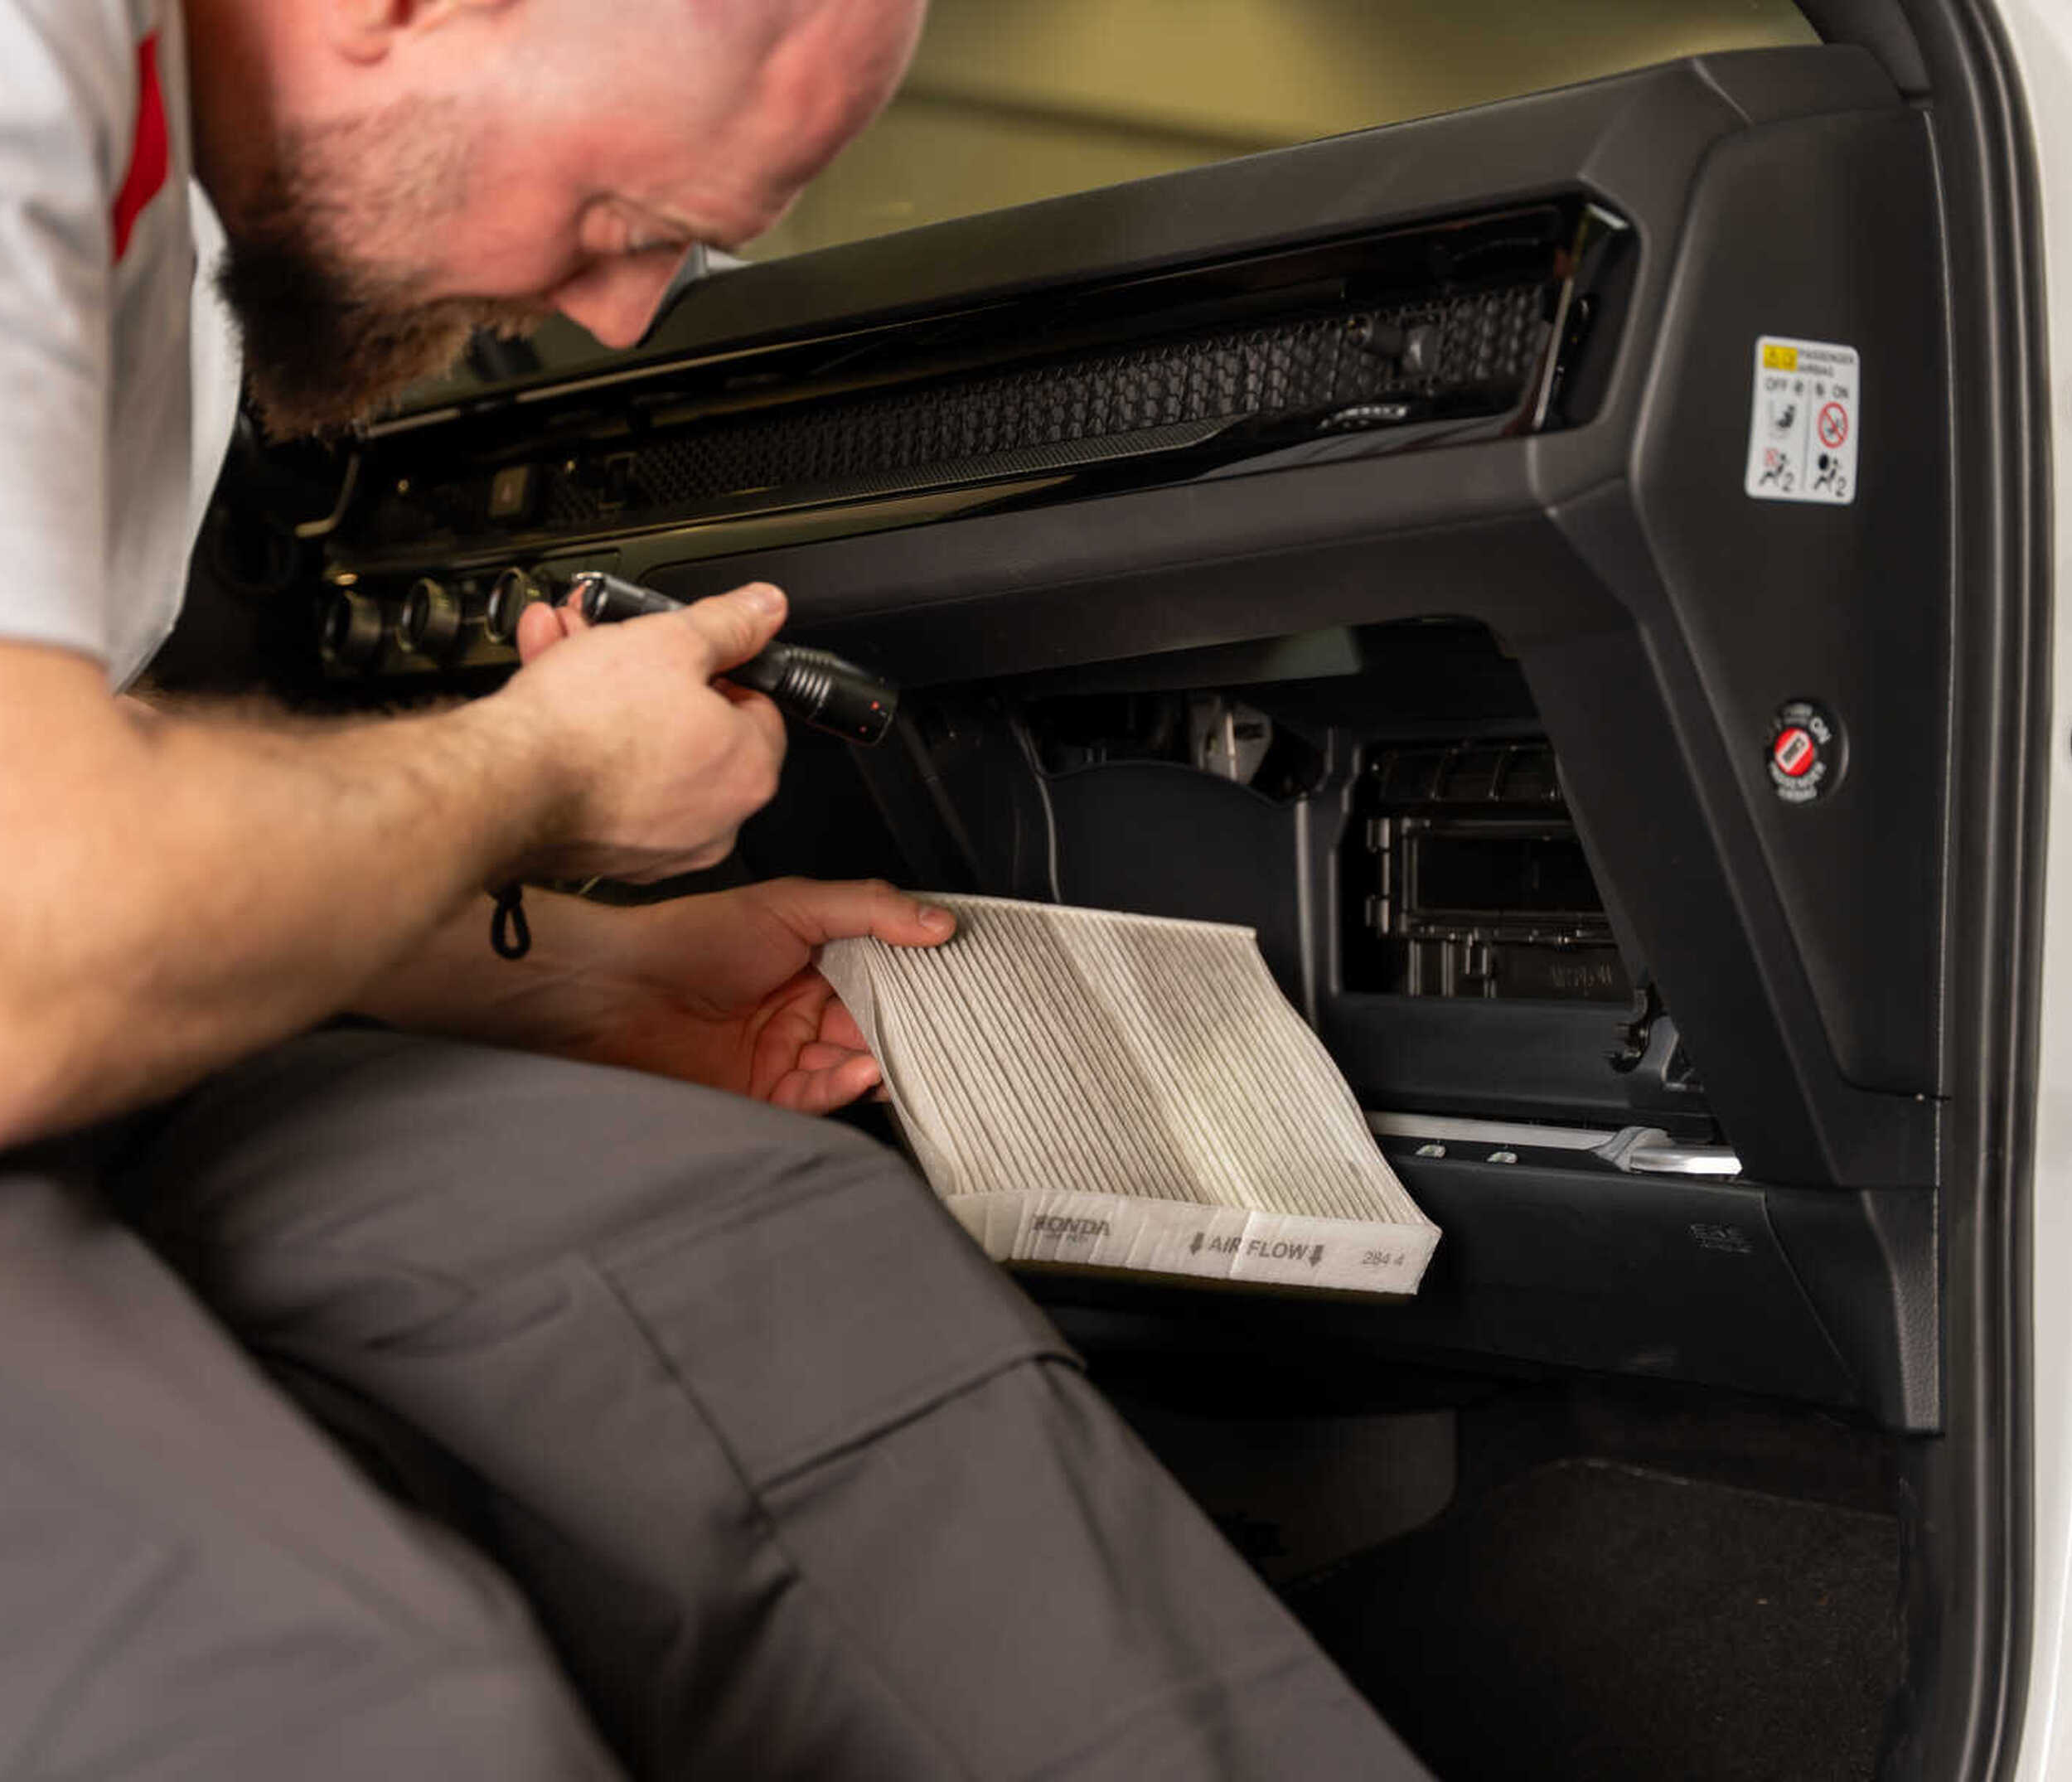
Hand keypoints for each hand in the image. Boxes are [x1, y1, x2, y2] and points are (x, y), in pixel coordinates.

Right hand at [495, 581, 789, 882]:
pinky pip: (602, 781)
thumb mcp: (672, 641)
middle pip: (686, 723)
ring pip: (636, 747)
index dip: (715, 665)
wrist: (504, 785)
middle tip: (612, 636)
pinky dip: (580, 738)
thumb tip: (762, 610)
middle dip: (641, 667)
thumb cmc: (588, 726)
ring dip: (600, 689)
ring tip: (566, 646)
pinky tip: (549, 691)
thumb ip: (727, 624)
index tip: (683, 647)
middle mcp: (712, 822)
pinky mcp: (603, 852)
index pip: (754, 706)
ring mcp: (656, 845)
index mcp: (747, 773)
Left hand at [517, 877, 955, 1113]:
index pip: (886, 975)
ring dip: (883, 1062)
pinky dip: (845, 1085)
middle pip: (877, 1026)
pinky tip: (860, 1071)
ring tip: (906, 1054)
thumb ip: (869, 909)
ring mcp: (786, 1055)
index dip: (922, 980)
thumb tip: (940, 922)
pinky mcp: (766, 1097)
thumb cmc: (691, 938)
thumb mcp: (791, 906)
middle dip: (912, 1031)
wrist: (613, 993)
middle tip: (952, 1032)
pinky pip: (820, 1097)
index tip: (962, 983)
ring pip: (855, 1065)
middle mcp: (804, 1010)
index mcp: (815, 961)